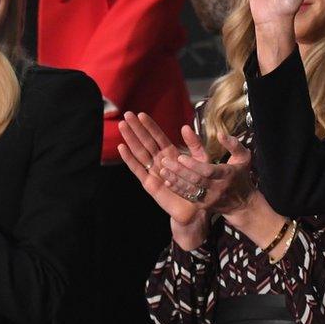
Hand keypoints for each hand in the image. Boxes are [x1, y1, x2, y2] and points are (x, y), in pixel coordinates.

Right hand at [118, 113, 209, 249]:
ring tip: (122, 126)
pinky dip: (129, 159)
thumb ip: (195, 145)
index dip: (150, 126)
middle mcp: (160, 162)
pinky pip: (138, 169)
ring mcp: (153, 172)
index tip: (141, 113)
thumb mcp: (202, 161)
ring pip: (139, 153)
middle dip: (136, 129)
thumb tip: (185, 127)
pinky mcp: (149, 184)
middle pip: (146, 142)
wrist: (196, 210)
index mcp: (171, 155)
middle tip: (126, 114)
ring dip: (130, 139)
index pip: (158, 137)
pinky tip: (122, 148)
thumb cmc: (199, 185)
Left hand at [159, 129, 254, 220]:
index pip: (209, 170)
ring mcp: (210, 198)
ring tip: (162, 170)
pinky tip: (167, 181)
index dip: (194, 165)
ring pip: (190, 189)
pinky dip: (177, 189)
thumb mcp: (243, 158)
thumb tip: (221, 134)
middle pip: (196, 180)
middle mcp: (218, 188)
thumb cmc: (241, 176)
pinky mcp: (203, 205)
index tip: (181, 156)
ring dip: (175, 180)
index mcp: (227, 174)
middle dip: (179, 170)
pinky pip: (188, 197)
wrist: (242, 203)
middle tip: (165, 160)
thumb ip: (233, 144)